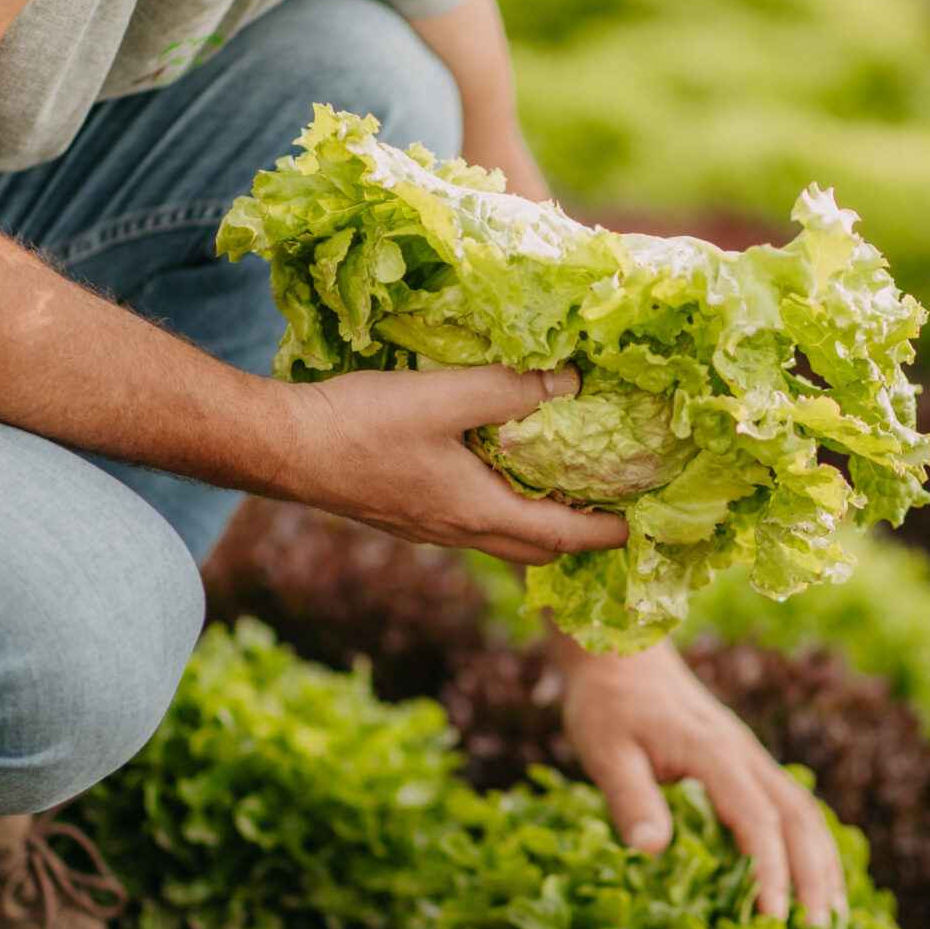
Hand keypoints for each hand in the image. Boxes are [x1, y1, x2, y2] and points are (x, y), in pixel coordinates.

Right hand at [284, 362, 629, 566]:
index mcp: (478, 512)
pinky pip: (471, 520)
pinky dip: (502, 506)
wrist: (283, 448)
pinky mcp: (406, 512)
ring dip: (539, 522)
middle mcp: (458, 531)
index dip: (610, 533)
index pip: (564, 537)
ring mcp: (429, 527)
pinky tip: (498, 470)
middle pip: (537, 549)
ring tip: (566, 488)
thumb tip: (571, 379)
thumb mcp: (444, 397)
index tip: (647, 526)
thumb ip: (510, 388)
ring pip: (501, 537)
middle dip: (580, 537)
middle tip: (613, 509)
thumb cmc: (361, 426)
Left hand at [552, 628, 846, 921]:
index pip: (756, 819)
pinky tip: (813, 880)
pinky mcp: (746, 764)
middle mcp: (744, 755)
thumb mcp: (605, 753)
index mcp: (713, 754)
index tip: (774, 919)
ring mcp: (750, 758)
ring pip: (805, 813)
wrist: (622, 658)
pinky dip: (811, 846)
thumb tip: (653, 851)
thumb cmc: (608, 707)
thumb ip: (630, 799)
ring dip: (823, 864)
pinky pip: (792, 807)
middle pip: (799, 818)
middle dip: (814, 876)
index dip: (770, 870)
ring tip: (832, 919)